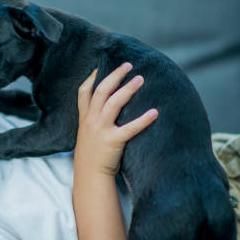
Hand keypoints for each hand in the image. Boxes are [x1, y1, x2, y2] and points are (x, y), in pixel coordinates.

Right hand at [75, 62, 157, 177]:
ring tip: (141, 79)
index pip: (84, 91)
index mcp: (85, 117)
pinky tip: (155, 112)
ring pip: (113, 103)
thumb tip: (108, 105)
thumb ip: (94, 118)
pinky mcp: (112, 141)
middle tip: (128, 65)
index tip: (103, 65)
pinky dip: (143, 120)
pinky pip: (130, 128)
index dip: (93, 76)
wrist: (90, 174)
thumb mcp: (87, 132)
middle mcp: (91, 120)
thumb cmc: (92, 153)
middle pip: (102, 91)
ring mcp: (100, 130)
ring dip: (128, 89)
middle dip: (115, 75)